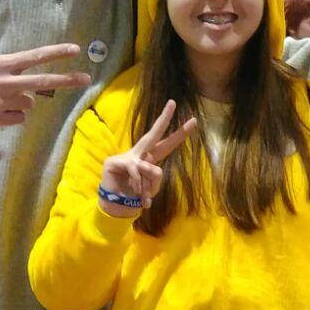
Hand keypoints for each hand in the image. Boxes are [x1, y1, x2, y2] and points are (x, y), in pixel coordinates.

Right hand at [0, 43, 90, 126]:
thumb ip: (7, 68)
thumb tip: (26, 74)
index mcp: (2, 64)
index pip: (34, 56)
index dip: (56, 53)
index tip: (75, 49)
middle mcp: (5, 82)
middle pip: (42, 81)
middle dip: (67, 80)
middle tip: (86, 78)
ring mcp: (1, 102)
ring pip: (29, 103)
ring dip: (22, 101)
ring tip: (1, 97)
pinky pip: (18, 118)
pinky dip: (12, 115)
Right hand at [99, 99, 196, 217]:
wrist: (117, 206)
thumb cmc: (136, 195)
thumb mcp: (151, 188)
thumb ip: (155, 177)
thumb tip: (146, 164)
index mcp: (151, 158)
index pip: (168, 143)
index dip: (180, 133)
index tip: (194, 120)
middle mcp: (140, 153)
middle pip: (154, 133)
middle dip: (164, 118)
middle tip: (173, 103)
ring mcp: (127, 156)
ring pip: (148, 164)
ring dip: (147, 185)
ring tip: (142, 196)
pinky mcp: (115, 161)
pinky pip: (136, 171)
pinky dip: (138, 185)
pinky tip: (135, 192)